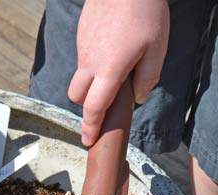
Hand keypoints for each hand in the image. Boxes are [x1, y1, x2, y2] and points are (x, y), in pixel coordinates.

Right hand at [68, 0, 168, 145]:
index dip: (91, 127)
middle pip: (77, 97)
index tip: (87, 140)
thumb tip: (138, 98)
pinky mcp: (81, 37)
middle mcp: (90, 64)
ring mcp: (82, 50)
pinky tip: (110, 49)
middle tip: (103, 104)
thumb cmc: (144, 12)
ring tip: (110, 73)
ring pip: (78, 78)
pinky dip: (92, 65)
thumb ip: (147, 78)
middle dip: (87, 106)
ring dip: (89, 85)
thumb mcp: (157, 47)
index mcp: (109, 71)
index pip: (94, 108)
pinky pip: (82, 60)